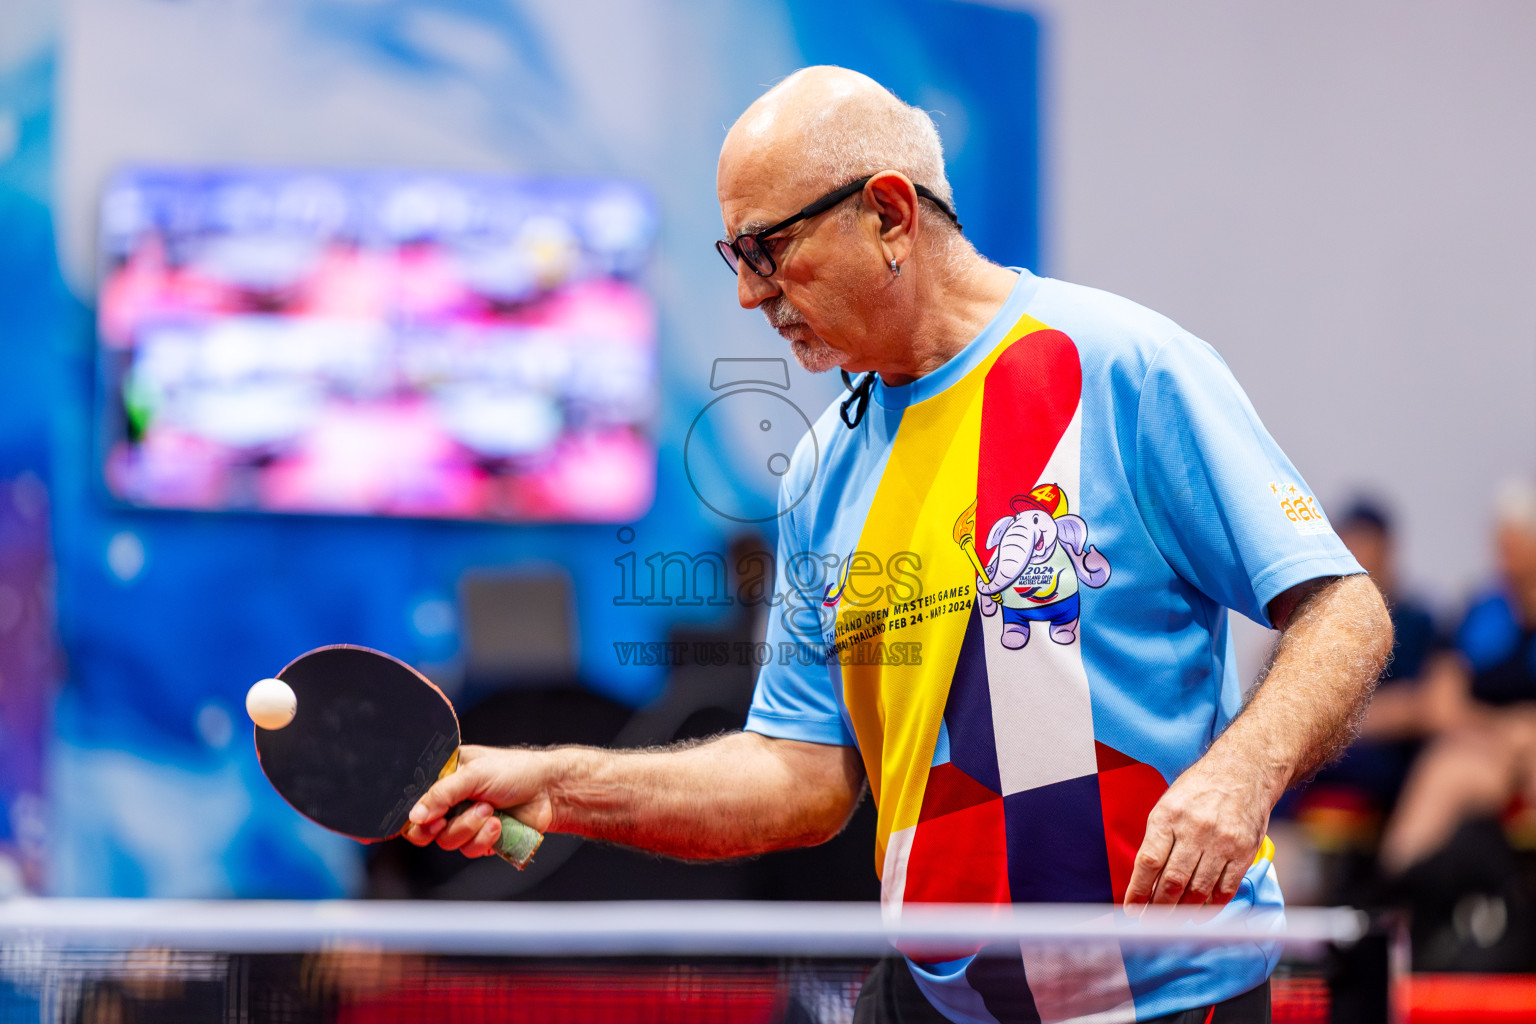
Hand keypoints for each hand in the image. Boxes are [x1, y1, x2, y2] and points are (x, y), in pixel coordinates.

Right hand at [400, 745, 556, 858]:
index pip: (415, 801)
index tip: (428, 819)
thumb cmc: (516, 770)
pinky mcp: (482, 838)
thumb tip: (414, 816)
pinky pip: (470, 850)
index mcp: (445, 776)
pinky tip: (498, 825)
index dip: (415, 816)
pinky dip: (483, 840)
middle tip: (452, 819)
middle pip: (425, 829)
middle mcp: (452, 800)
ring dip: (469, 829)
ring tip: (490, 811)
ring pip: (448, 842)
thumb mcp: (474, 774)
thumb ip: (441, 794)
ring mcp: (467, 820)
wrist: (550, 791)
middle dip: (443, 826)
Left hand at [1122, 754, 1271, 912]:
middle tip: (1151, 922)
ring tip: (1174, 920)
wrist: (1243, 771)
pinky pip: (1226, 888)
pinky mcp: (1244, 851)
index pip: (1148, 862)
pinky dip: (1212, 905)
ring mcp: (1221, 842)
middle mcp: (1194, 830)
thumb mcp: (1168, 805)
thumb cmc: (1199, 790)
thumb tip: (1144, 879)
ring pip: (1199, 889)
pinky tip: (1202, 911)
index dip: (1138, 891)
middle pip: (1173, 880)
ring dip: (1184, 910)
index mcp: (1168, 816)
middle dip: (1159, 907)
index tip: (1131, 910)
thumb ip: (1158, 839)